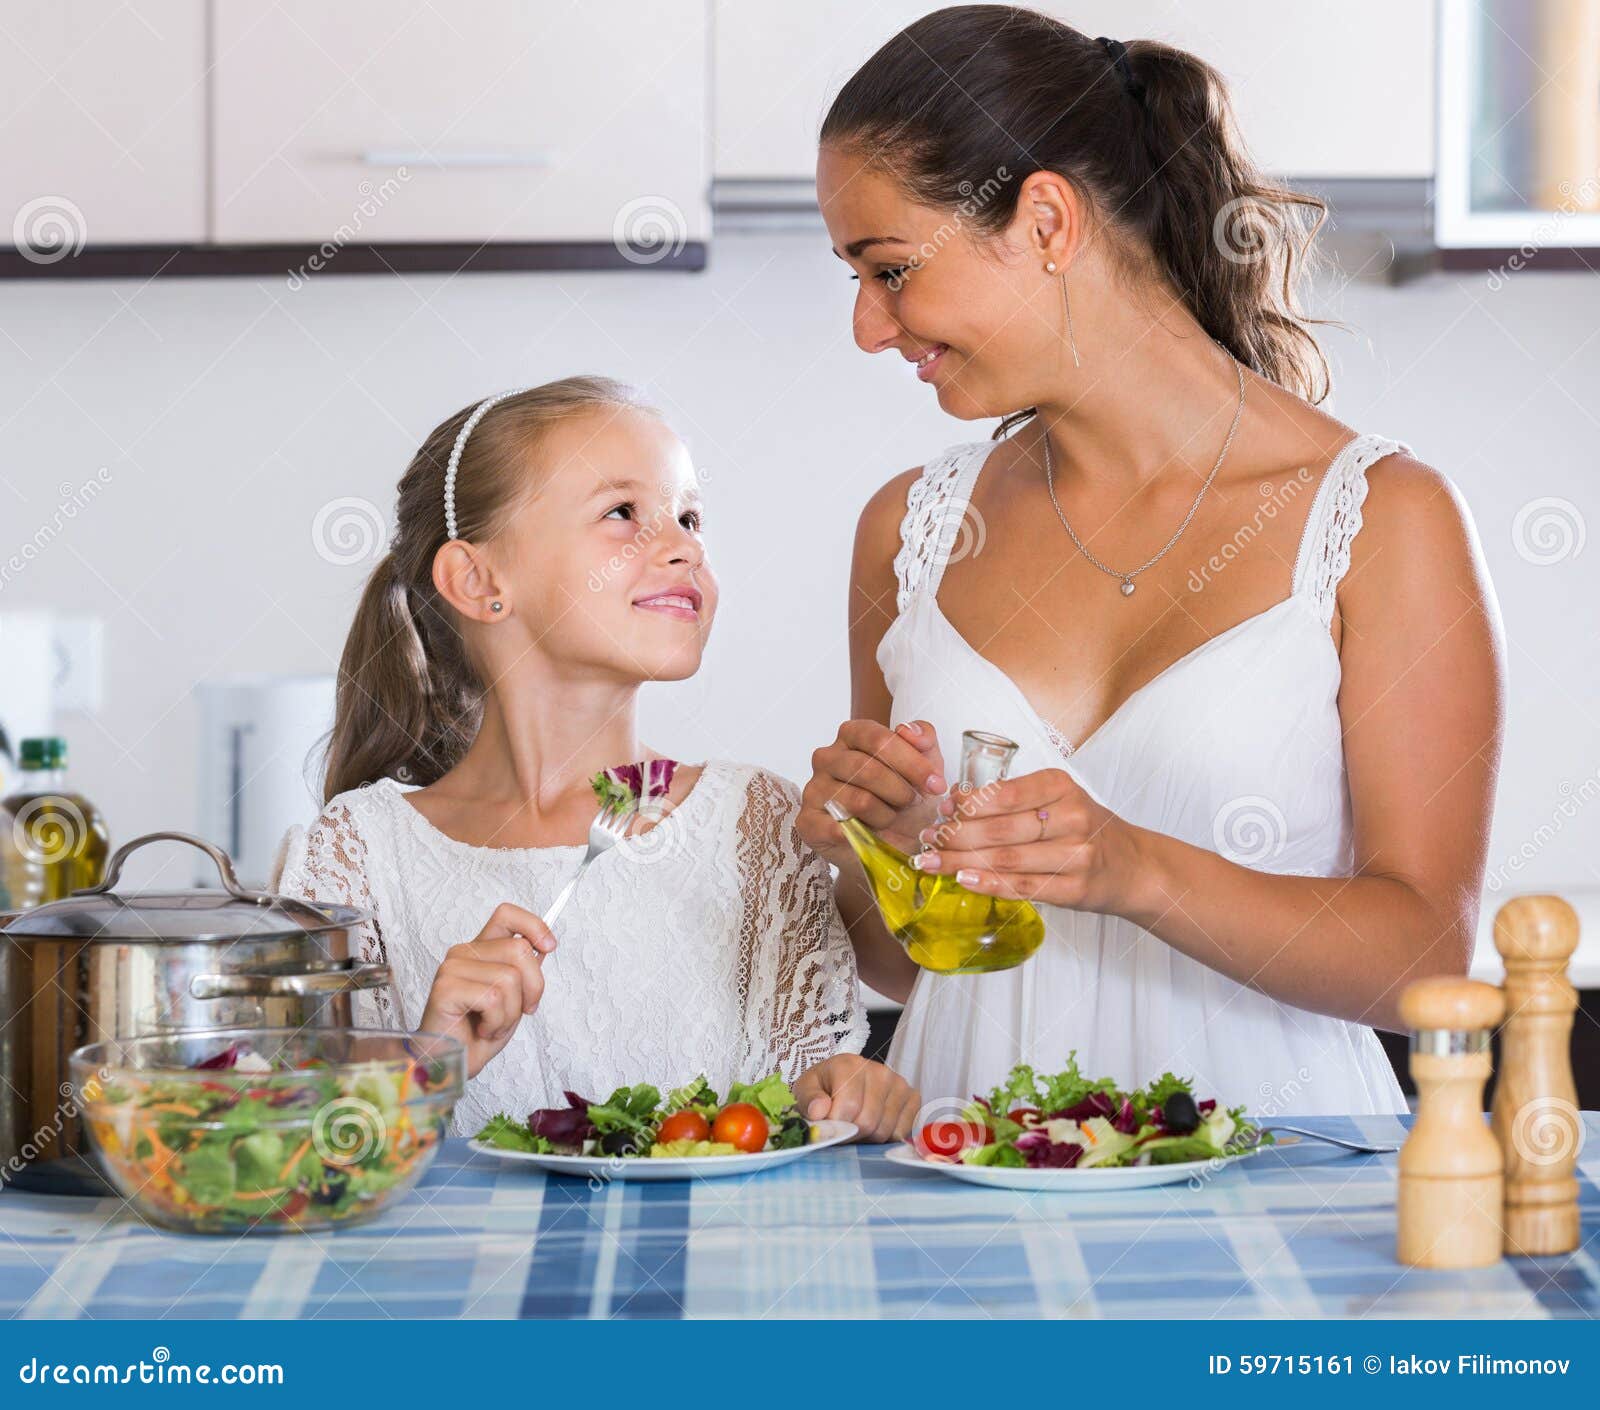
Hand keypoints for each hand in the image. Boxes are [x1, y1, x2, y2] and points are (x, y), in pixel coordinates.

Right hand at [418, 902, 555, 1078]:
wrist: (453, 1064)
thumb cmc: (479, 1032)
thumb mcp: (514, 997)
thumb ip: (525, 970)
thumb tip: (544, 945)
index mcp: (480, 949)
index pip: (507, 915)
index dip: (534, 925)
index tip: (549, 946)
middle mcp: (463, 952)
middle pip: (519, 949)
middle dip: (532, 987)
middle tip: (520, 1011)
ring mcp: (452, 968)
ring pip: (509, 978)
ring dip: (511, 1012)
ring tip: (493, 1024)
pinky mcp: (445, 988)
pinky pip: (493, 998)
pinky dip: (497, 1022)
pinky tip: (482, 1029)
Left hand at [793, 1054, 920, 1142]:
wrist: (843, 1079)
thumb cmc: (824, 1086)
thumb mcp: (806, 1089)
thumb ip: (810, 1100)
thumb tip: (820, 1111)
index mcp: (849, 1065)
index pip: (849, 1106)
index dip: (836, 1125)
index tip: (829, 1125)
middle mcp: (879, 1071)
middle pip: (868, 1121)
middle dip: (852, 1133)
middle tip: (843, 1127)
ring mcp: (898, 1083)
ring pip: (884, 1130)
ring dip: (868, 1137)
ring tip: (857, 1124)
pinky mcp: (912, 1097)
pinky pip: (901, 1132)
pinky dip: (886, 1137)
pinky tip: (875, 1124)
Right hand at [799, 718, 947, 866]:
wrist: (892, 846)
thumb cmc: (905, 801)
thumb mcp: (925, 768)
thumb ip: (924, 740)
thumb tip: (908, 730)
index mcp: (853, 735)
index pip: (878, 739)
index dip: (911, 762)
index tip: (936, 784)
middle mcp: (827, 757)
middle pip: (866, 769)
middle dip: (900, 791)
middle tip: (912, 804)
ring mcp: (814, 788)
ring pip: (857, 800)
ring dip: (885, 815)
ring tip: (890, 819)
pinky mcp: (808, 821)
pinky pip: (833, 827)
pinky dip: (855, 834)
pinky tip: (867, 835)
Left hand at [909, 767, 1146, 914]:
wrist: (1133, 866)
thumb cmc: (1084, 828)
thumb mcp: (1056, 799)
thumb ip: (1012, 798)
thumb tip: (955, 798)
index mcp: (1062, 787)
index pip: (1006, 793)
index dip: (967, 804)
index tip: (941, 810)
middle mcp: (1072, 818)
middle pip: (1000, 829)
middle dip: (956, 836)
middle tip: (927, 840)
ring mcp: (1076, 856)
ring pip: (1007, 860)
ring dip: (962, 862)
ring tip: (932, 862)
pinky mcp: (1075, 889)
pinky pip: (1023, 887)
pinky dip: (989, 884)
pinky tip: (964, 881)